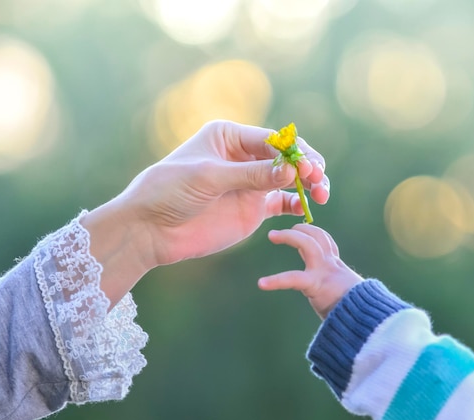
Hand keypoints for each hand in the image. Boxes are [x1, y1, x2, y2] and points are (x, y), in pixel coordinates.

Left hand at [82, 120, 329, 304]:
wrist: (151, 228)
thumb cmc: (171, 191)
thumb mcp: (209, 177)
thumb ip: (252, 174)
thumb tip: (294, 171)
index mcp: (230, 136)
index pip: (271, 139)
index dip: (293, 151)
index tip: (307, 166)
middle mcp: (243, 157)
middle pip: (286, 157)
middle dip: (306, 165)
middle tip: (319, 179)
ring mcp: (250, 183)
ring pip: (289, 178)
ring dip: (308, 184)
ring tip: (321, 194)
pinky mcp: (253, 208)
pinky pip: (283, 202)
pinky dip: (298, 204)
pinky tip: (308, 208)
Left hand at [258, 224, 362, 318]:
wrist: (368, 320)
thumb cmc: (359, 314)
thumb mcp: (348, 298)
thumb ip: (338, 294)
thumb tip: (336, 304)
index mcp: (338, 269)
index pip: (327, 244)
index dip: (315, 235)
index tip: (303, 231)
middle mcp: (332, 266)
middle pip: (318, 237)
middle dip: (302, 229)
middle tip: (285, 230)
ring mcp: (324, 272)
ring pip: (308, 244)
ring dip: (289, 237)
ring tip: (273, 235)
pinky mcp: (316, 285)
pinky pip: (292, 279)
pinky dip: (275, 281)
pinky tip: (261, 283)